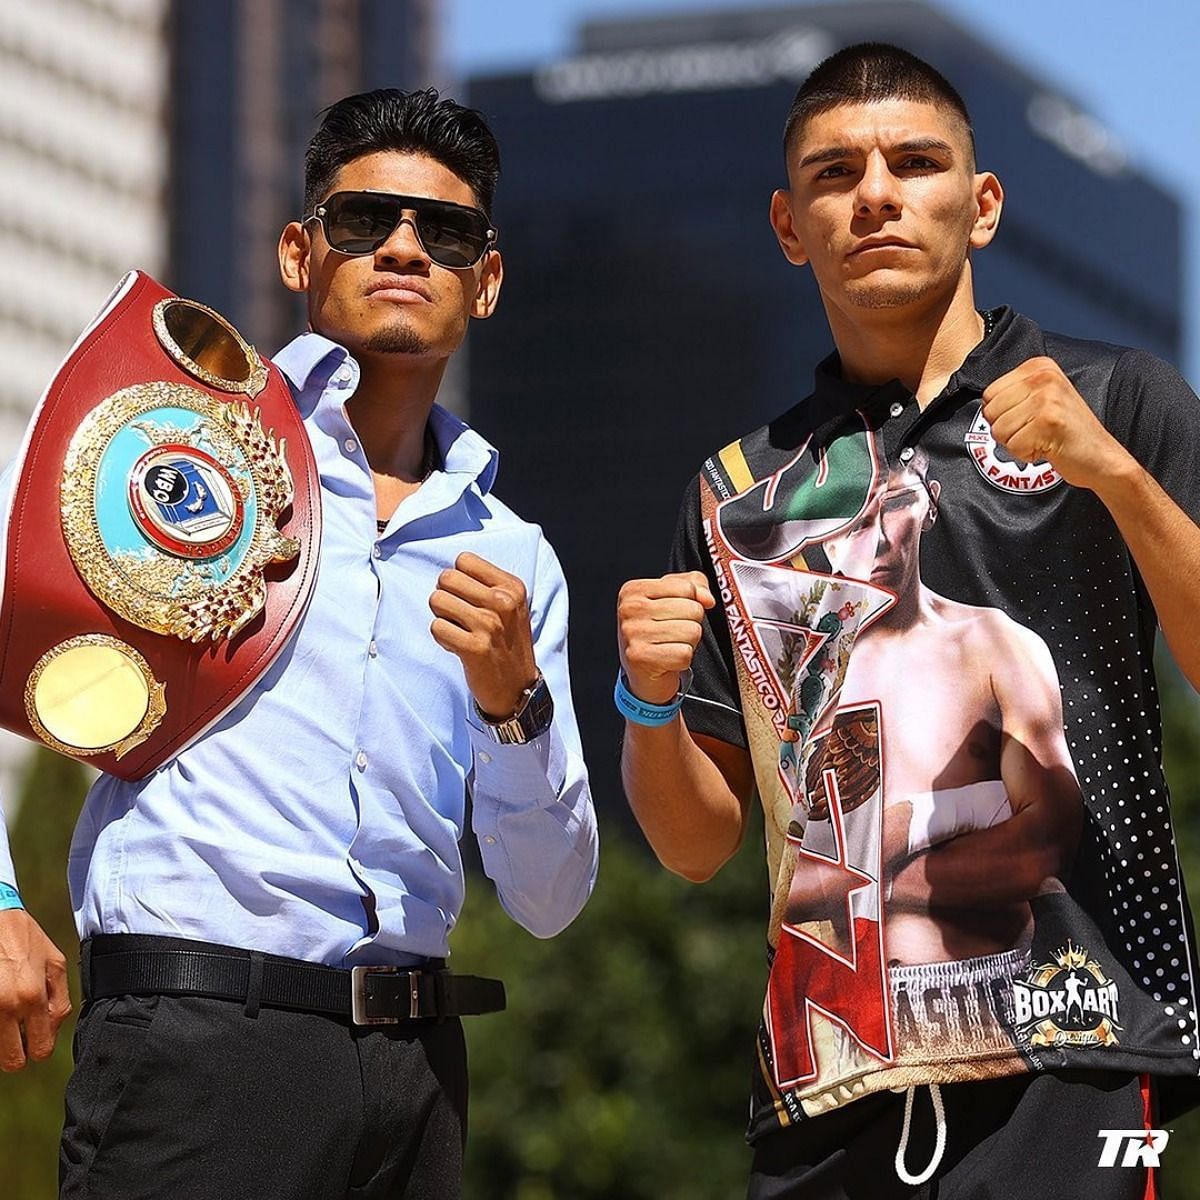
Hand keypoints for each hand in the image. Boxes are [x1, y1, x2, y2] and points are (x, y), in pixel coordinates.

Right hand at [0, 909, 71, 1070]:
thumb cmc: (25, 939)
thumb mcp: (54, 963)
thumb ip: (59, 998)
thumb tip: (52, 1027)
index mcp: (33, 998)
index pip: (40, 1049)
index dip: (38, 1049)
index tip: (34, 1040)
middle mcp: (7, 1007)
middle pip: (12, 1060)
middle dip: (17, 1053)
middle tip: (18, 1037)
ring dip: (1, 1040)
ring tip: (7, 1019)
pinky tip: (0, 1008)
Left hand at [430, 552, 537, 717]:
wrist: (517, 688)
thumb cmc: (508, 643)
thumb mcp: (511, 606)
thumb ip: (486, 584)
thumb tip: (448, 572)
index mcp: (513, 587)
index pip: (464, 560)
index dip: (459, 580)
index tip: (469, 598)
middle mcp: (503, 603)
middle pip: (446, 578)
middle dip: (446, 596)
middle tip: (460, 616)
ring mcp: (489, 625)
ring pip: (437, 600)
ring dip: (442, 617)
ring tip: (460, 631)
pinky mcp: (474, 648)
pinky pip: (436, 627)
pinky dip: (442, 638)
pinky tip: (458, 646)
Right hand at [617, 571, 714, 705]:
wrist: (642, 672)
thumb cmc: (657, 632)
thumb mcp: (673, 598)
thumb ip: (695, 585)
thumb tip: (707, 598)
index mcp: (635, 590)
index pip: (687, 587)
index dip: (691, 602)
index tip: (676, 613)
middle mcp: (630, 609)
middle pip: (692, 609)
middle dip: (691, 623)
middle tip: (673, 633)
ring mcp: (633, 633)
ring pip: (691, 631)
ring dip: (688, 643)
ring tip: (671, 645)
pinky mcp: (640, 657)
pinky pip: (684, 654)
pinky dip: (683, 660)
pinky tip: (668, 659)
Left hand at [981, 357, 1134, 490]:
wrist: (1101, 457)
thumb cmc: (1065, 432)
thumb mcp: (1040, 399)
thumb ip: (1012, 394)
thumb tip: (982, 402)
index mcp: (1039, 366)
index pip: (989, 394)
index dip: (1002, 415)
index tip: (1028, 418)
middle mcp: (1043, 377)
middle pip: (990, 412)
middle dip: (1007, 431)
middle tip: (1035, 431)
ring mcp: (1047, 398)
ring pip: (999, 431)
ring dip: (1017, 444)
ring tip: (1042, 438)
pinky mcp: (1049, 422)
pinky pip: (1013, 446)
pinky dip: (1026, 455)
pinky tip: (1048, 448)